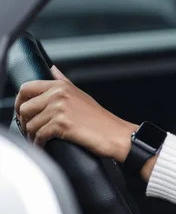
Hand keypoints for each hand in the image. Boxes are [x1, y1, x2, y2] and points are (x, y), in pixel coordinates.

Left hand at [15, 66, 136, 162]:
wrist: (116, 134)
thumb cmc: (100, 119)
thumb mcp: (80, 94)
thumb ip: (63, 81)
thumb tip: (52, 69)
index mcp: (61, 86)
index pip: (26, 88)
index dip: (20, 102)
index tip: (23, 113)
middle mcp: (59, 94)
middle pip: (25, 108)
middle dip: (25, 122)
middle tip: (32, 129)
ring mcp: (60, 109)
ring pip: (30, 124)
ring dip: (33, 135)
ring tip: (41, 139)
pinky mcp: (62, 124)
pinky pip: (39, 136)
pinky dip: (40, 143)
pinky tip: (46, 144)